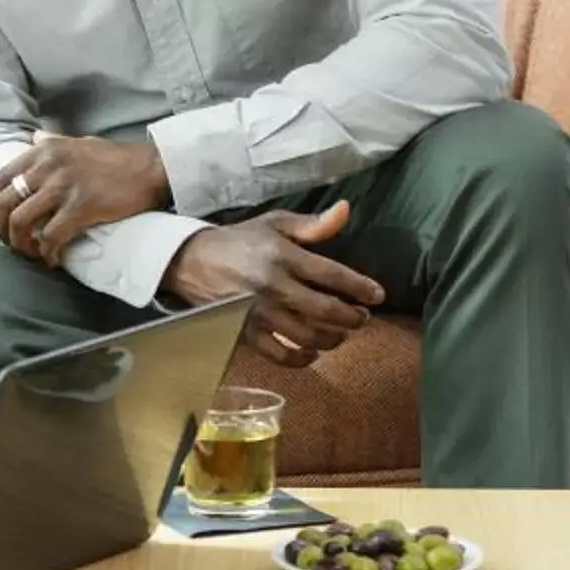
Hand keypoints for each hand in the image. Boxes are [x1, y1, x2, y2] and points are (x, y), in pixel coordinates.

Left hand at [0, 136, 171, 265]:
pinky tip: (52, 259)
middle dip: (2, 229)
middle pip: (7, 202)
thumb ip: (53, 142)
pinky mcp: (81, 207)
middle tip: (10, 244)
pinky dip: (46, 252)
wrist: (149, 169)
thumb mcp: (78, 141)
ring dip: (21, 244)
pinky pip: (51, 236)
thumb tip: (34, 138)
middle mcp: (49, 166)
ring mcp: (63, 186)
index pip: (2, 178)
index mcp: (45, 150)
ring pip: (22, 222)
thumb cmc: (114, 158)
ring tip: (30, 254)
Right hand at [158, 200, 386, 368]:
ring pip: (307, 336)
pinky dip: (302, 359)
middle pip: (325, 310)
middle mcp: (272, 286)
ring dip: (333, 339)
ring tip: (342, 334)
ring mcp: (258, 313)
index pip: (331, 275)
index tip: (378, 295)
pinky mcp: (245, 334)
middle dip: (352, 318)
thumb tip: (346, 210)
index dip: (360, 287)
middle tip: (362, 317)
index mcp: (282, 255)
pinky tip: (312, 352)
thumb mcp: (274, 223)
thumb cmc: (239, 240)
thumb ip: (312, 224)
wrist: (191, 261)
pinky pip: (280, 355)